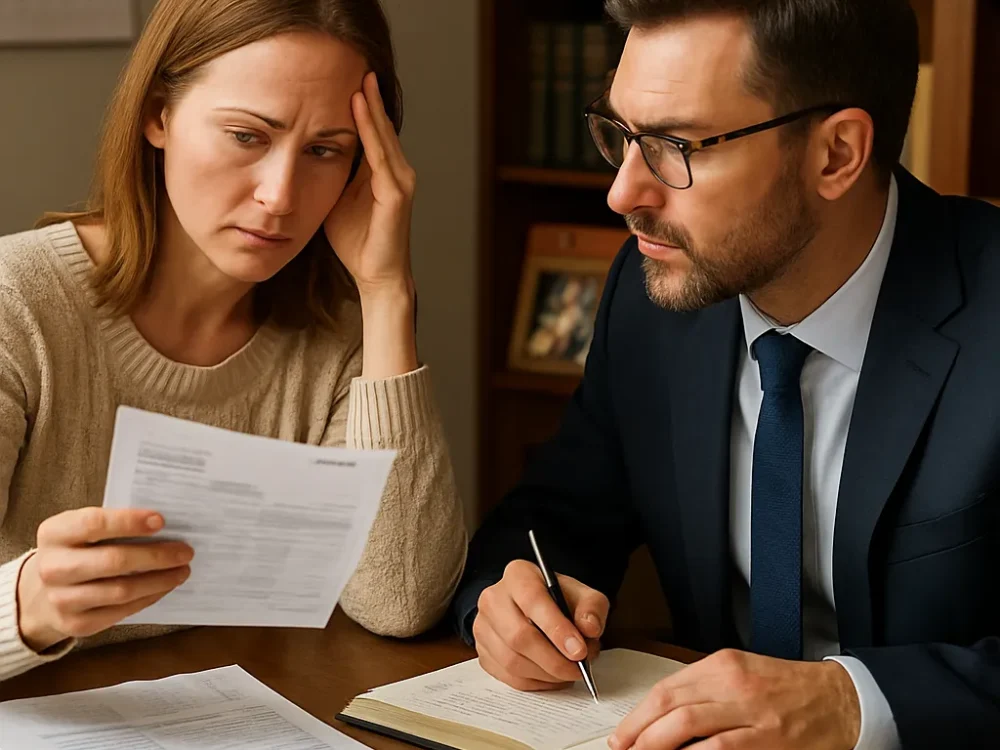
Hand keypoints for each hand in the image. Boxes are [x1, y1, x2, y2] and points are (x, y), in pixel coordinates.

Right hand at [16, 508, 193, 651]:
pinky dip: (149, 597)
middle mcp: (52, 568)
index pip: (93, 524)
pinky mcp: (76, 624)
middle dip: (155, 556)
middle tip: (186, 551)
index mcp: (54, 534)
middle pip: (112, 561)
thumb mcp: (80, 531)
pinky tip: (165, 586)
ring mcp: (62, 600)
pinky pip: (121, 611)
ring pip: (121, 590)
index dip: (129, 522)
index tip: (161, 521)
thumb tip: (163, 523)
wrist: (40, 594)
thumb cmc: (75, 551)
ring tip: (182, 570)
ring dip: (159, 580)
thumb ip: (113, 524)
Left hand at [324, 71, 416, 298]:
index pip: (372, 134)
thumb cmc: (356, 244)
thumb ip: (332, 177)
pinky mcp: (396, 194)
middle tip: (359, 67)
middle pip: (381, 128)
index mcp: (382, 175)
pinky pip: (381, 155)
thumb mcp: (337, 201)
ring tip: (361, 80)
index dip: (361, 109)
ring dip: (371, 107)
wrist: (376, 277)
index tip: (347, 82)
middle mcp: (397, 173)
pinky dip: (371, 130)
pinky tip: (360, 110)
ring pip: (383, 136)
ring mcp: (399, 182)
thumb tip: (308, 155)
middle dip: (370, 98)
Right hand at [473, 559, 608, 690]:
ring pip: (512, 661)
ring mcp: (483, 626)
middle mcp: (494, 598)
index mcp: (518, 575)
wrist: (535, 608)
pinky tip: (552, 677)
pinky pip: (508, 677)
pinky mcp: (482, 651)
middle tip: (578, 668)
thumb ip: (592, 608)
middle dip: (554, 660)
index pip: (532, 600)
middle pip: (519, 636)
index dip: (556, 628)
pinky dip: (535, 683)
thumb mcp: (582, 595)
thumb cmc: (558, 600)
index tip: (579, 650)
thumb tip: (589, 628)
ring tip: (568, 672)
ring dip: (546, 674)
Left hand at [609, 649, 860, 749]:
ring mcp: (751, 713)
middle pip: (670, 707)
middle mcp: (733, 684)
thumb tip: (661, 719)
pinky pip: (719, 749)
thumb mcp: (741, 675)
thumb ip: (703, 692)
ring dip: (656, 745)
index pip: (666, 689)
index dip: (638, 716)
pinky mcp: (767, 740)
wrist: (839, 699)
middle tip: (622, 749)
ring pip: (688, 727)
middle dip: (639, 733)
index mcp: (723, 664)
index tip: (622, 734)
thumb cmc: (787, 689)